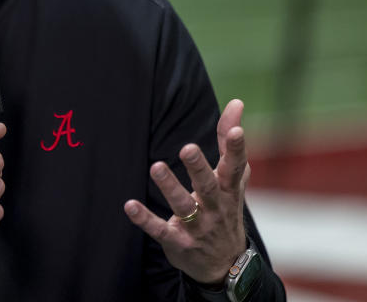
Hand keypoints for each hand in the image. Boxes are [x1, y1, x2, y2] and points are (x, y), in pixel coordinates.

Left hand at [124, 99, 249, 283]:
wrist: (226, 264)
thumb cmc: (226, 208)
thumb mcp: (232, 178)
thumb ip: (228, 142)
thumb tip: (236, 102)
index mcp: (228, 190)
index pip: (235, 167)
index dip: (236, 149)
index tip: (237, 130)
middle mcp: (215, 208)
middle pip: (207, 187)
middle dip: (198, 168)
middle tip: (187, 148)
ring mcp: (197, 227)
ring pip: (183, 207)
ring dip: (169, 188)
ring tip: (156, 167)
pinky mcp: (177, 242)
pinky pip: (160, 230)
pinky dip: (144, 219)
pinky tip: (129, 205)